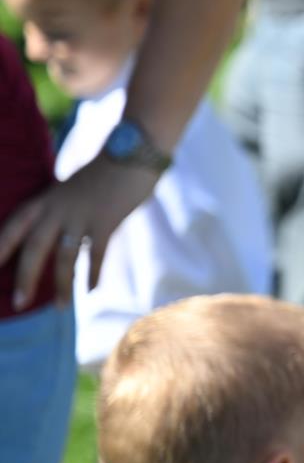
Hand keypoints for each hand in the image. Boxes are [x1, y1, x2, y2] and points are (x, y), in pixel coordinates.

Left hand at [0, 153, 162, 307]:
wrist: (131, 153)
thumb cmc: (103, 173)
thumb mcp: (71, 190)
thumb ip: (61, 212)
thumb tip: (56, 240)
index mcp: (45, 200)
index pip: (13, 227)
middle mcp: (58, 209)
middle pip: (34, 247)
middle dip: (25, 277)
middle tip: (18, 302)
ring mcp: (82, 215)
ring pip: (65, 257)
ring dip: (62, 286)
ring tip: (61, 308)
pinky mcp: (107, 221)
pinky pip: (96, 254)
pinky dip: (93, 274)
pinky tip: (92, 290)